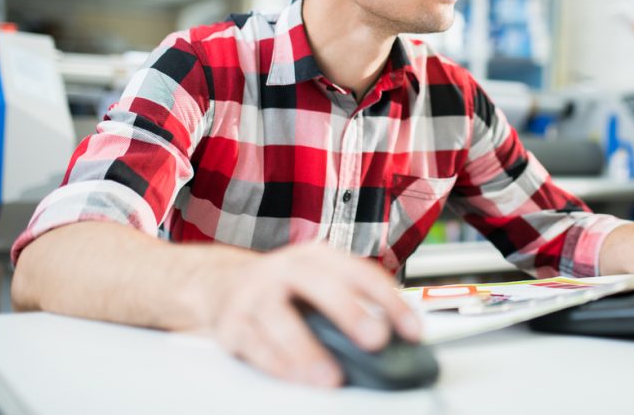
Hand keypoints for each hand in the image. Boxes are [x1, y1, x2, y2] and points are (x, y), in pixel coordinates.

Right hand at [196, 241, 419, 387]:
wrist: (220, 282)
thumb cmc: (282, 287)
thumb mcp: (318, 282)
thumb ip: (352, 302)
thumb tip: (395, 338)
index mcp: (317, 257)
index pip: (361, 273)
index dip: (390, 301)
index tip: (413, 330)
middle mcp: (286, 269)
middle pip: (320, 285)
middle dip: (350, 312)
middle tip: (375, 340)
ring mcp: (256, 294)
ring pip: (281, 320)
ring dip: (308, 351)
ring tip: (331, 377)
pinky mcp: (233, 323)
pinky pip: (256, 345)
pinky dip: (279, 365)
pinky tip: (298, 378)